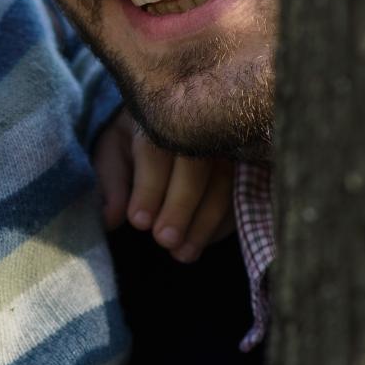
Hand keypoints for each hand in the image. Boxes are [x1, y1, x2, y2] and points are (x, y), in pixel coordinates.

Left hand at [93, 116, 236, 262]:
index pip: (157, 149)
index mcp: (159, 111)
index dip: (149, 188)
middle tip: (164, 241)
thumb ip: (112, 181)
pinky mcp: (253, 159)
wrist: (176, 111)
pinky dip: (225, 222)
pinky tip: (203, 242)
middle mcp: (201, 119)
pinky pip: (247, 192)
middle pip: (197, 165)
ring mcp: (233, 138)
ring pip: (226, 182)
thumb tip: (111, 219)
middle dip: (181, 207)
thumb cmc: (139, 134)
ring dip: (205, 222)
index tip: (139, 222)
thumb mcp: (114, 148)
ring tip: (183, 253)